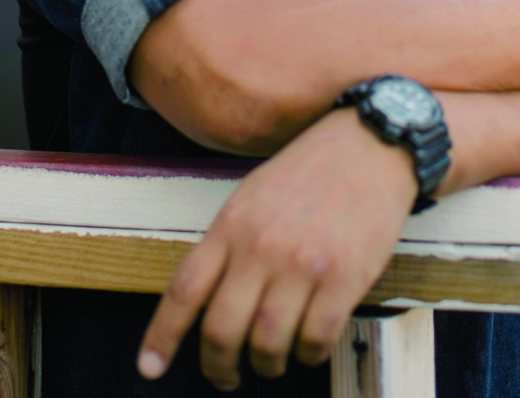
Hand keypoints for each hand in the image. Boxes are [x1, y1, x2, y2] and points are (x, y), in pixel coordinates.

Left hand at [137, 107, 416, 389]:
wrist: (370, 145)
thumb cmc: (310, 171)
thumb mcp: (253, 195)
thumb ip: (229, 244)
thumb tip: (207, 300)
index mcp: (232, 224)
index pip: (184, 290)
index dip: (162, 336)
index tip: (149, 367)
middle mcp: (261, 248)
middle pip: (221, 331)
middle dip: (218, 366)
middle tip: (225, 376)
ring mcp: (302, 265)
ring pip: (268, 344)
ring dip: (267, 365)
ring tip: (272, 360)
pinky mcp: (343, 279)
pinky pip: (316, 340)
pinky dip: (309, 354)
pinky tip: (310, 346)